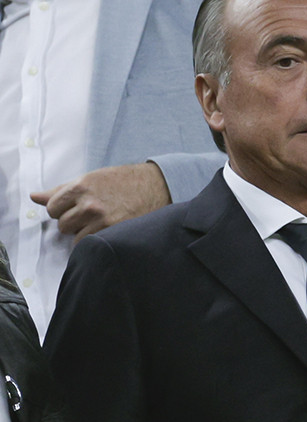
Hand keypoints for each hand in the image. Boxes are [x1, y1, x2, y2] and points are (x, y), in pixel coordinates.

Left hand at [30, 162, 170, 239]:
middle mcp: (88, 203)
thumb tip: (34, 196)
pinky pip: (89, 242)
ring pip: (75, 235)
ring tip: (99, 222)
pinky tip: (106, 229)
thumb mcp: (91, 179)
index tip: (74, 207)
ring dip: (83, 232)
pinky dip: (94, 239)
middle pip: (62, 224)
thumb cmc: (123, 181)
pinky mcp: (113, 230)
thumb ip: (61, 190)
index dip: (61, 209)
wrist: (156, 186)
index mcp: (80, 187)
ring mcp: (101, 218)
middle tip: (89, 215)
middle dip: (73, 221)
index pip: (51, 207)